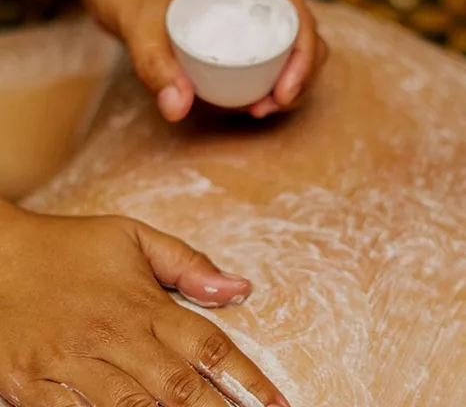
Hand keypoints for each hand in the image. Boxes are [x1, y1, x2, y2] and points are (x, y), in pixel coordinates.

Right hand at [0, 205, 289, 406]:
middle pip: (177, 388)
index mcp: (141, 303)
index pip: (207, 346)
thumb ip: (186, 262)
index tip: (275, 404)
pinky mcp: (32, 386)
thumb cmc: (73, 246)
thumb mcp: (132, 238)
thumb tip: (239, 289)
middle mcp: (111, 335)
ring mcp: (70, 364)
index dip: (246, 379)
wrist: (1, 255)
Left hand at [81, 0, 327, 121]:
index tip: (283, 93)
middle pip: (300, 35)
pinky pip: (258, 54)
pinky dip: (260, 80)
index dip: (304, 57)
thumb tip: (178, 110)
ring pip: (284, 48)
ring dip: (284, 81)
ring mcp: (241, 9)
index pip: (297, 14)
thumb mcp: (135, 19)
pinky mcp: (227, 27)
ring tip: (258, 110)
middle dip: (299, 76)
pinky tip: (240, 102)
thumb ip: (153, 61)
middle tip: (269, 107)